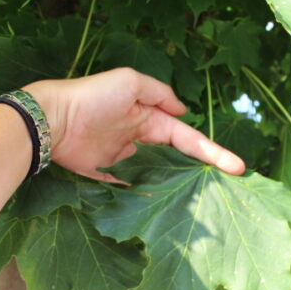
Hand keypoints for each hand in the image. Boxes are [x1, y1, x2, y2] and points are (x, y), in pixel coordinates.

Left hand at [23, 68, 244, 181]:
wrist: (53, 120)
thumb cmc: (94, 97)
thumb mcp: (130, 81)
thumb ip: (159, 93)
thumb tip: (183, 110)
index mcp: (149, 118)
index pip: (187, 137)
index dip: (212, 151)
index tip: (236, 167)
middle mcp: (141, 140)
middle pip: (176, 159)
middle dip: (199, 172)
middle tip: (224, 188)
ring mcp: (125, 160)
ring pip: (158, 176)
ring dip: (176, 187)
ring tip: (201, 203)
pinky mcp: (108, 177)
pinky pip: (133, 189)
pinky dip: (148, 196)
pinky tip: (166, 208)